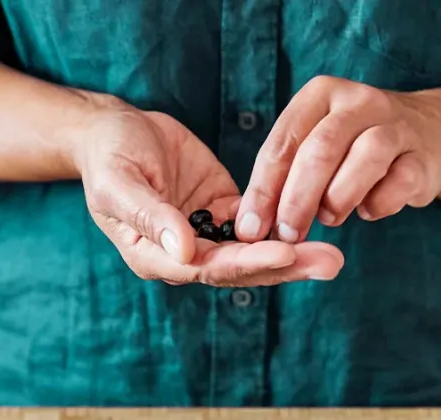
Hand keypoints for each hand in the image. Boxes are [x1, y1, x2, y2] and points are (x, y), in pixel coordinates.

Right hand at [74, 102, 343, 285]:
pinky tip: (318, 221)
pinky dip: (285, 224)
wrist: (113, 129)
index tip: (286, 253)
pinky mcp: (224, 208)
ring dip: (293, 253)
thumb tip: (184, 250)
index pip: (208, 268)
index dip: (248, 263)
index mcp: (155, 256)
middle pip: (240, 269)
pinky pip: (258, 222)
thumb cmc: (107, 157)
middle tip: (329, 263)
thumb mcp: (119, 183)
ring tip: (333, 256)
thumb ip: (150, 217)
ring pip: (254, 252)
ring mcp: (207, 232)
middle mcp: (185, 253)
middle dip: (286, 267)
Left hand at [235, 75, 440, 242]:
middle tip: (287, 234)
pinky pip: (400, 183)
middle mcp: (359, 101)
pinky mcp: (424, 156)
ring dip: (338, 199)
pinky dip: (379, 204)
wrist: (431, 134)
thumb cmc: (355, 146)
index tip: (250, 228)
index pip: (284, 142)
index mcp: (321, 94)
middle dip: (297, 199)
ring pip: (364, 157)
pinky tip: (367, 211)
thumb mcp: (317, 145)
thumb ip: (286, 175)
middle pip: (320, 150)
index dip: (263, 189)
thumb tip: (252, 226)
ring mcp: (397, 125)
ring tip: (329, 219)